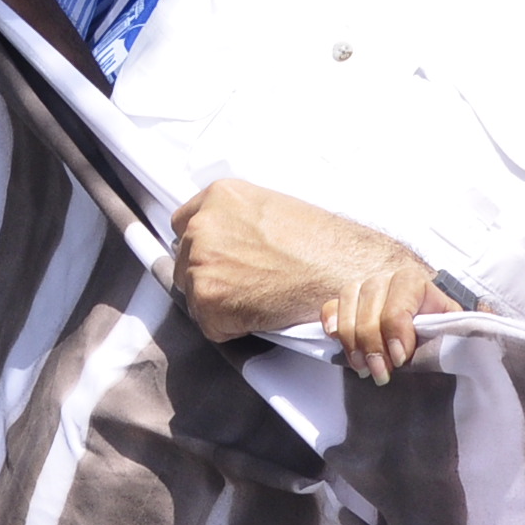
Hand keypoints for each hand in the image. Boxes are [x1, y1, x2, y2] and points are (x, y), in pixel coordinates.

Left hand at [170, 178, 435, 377]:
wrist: (341, 271)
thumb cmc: (320, 241)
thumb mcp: (271, 207)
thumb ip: (236, 218)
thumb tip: (223, 240)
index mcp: (218, 197)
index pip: (183, 224)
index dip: (201, 243)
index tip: (217, 256)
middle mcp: (201, 227)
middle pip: (184, 260)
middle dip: (209, 273)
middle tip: (246, 282)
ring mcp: (200, 264)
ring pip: (194, 293)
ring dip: (219, 301)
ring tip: (259, 297)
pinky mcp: (207, 302)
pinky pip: (209, 323)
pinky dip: (230, 327)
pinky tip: (260, 313)